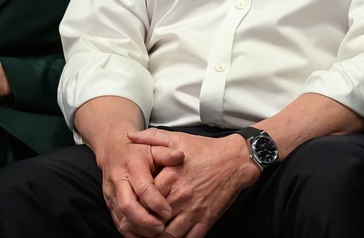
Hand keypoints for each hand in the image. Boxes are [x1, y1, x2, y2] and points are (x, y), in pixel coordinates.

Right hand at [96, 138, 184, 237]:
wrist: (112, 149)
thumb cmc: (137, 150)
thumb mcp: (153, 147)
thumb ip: (166, 153)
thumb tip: (180, 156)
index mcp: (132, 167)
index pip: (143, 188)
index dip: (156, 202)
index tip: (168, 212)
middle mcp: (119, 181)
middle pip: (128, 207)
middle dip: (145, 221)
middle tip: (161, 228)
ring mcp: (111, 194)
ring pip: (122, 218)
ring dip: (139, 230)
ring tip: (156, 234)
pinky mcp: (109, 203)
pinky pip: (118, 222)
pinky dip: (131, 233)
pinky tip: (145, 236)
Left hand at [127, 129, 259, 237]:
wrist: (235, 160)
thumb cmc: (206, 149)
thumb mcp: (178, 138)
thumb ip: (152, 138)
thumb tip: (130, 136)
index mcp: (170, 178)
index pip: (144, 199)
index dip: (133, 207)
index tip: (128, 210)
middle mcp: (181, 196)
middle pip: (154, 220)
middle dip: (141, 228)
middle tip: (133, 230)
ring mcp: (194, 210)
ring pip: (170, 235)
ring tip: (151, 237)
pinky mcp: (207, 219)